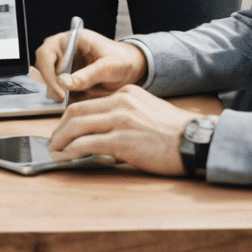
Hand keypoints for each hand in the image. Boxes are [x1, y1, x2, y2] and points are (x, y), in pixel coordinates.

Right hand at [34, 27, 146, 101]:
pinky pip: (61, 88)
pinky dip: (65, 97)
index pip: (46, 52)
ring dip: (57, 91)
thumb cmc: (123, 60)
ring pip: (50, 78)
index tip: (59, 88)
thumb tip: (65, 83)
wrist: (134, 68)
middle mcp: (64, 50)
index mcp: (71, 39)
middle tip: (63, 98)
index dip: (48, 71)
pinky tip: (75, 102)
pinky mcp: (70, 77)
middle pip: (43, 65)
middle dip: (51, 82)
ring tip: (71, 101)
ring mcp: (66, 64)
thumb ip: (87, 75)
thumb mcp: (108, 67)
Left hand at [46, 84, 198, 174]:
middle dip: (60, 128)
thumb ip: (124, 115)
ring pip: (78, 126)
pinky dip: (72, 150)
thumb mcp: (147, 111)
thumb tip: (103, 132)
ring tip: (55, 151)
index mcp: (125, 95)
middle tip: (53, 141)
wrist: (198, 142)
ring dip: (61, 140)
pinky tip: (67, 156)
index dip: (69, 118)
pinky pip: (88, 144)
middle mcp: (120, 103)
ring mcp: (120, 121)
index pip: (87, 103)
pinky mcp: (123, 141)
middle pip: (76, 112)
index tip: (62, 129)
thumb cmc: (176, 133)